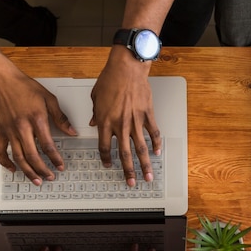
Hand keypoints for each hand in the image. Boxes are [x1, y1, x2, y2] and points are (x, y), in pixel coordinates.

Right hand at [0, 69, 76, 184]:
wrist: (3, 80)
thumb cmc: (25, 87)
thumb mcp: (49, 99)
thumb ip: (60, 117)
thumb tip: (71, 131)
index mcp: (37, 120)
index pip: (48, 145)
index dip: (56, 158)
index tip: (61, 166)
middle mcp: (22, 128)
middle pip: (33, 156)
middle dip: (43, 170)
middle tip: (50, 177)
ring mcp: (10, 131)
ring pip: (18, 157)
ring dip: (28, 171)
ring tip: (36, 180)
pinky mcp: (1, 131)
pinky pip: (0, 151)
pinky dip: (5, 162)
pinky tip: (13, 169)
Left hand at [90, 48, 161, 186]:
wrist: (127, 68)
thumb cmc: (110, 79)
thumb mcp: (96, 97)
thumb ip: (95, 113)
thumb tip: (93, 122)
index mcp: (105, 121)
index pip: (104, 147)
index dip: (106, 159)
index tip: (109, 166)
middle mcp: (120, 124)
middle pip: (124, 154)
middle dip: (128, 171)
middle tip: (130, 182)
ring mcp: (135, 121)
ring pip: (140, 148)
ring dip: (144, 164)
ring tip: (148, 176)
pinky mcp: (147, 114)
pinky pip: (153, 132)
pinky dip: (156, 143)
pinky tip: (157, 152)